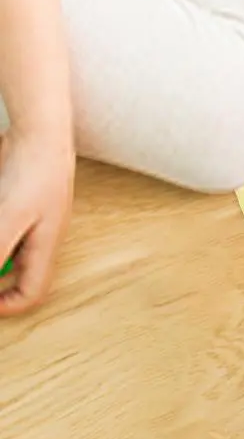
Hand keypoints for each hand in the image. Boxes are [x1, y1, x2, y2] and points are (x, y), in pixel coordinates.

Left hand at [0, 125, 74, 315]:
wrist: (38, 132)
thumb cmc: (35, 172)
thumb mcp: (9, 219)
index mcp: (43, 248)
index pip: (30, 293)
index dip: (4, 306)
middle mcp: (35, 239)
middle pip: (10, 274)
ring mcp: (22, 221)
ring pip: (2, 249)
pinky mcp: (10, 205)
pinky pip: (1, 229)